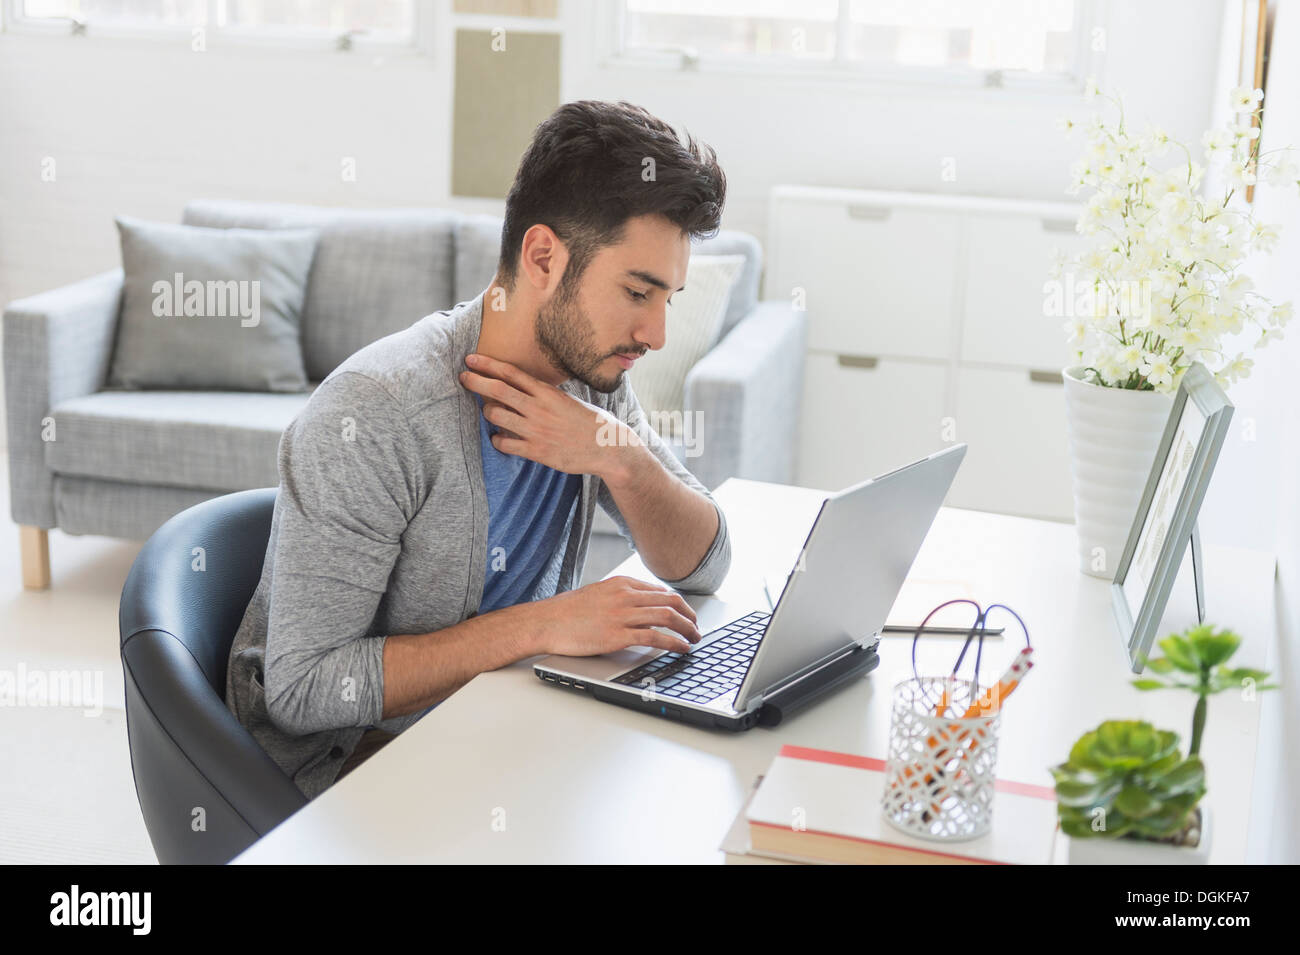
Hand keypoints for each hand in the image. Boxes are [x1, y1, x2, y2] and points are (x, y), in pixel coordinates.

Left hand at [458, 353, 640, 476]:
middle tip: (463, 377)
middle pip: (497, 390)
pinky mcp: (536, 451)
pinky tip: (499, 438)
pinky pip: (503, 443)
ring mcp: (536, 430)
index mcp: (547, 392)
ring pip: (495, 416)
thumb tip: (522, 385)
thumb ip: (543, 393)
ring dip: (486, 412)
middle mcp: (538, 408)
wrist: (607, 446)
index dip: (488, 364)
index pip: (511, 373)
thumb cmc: (588, 421)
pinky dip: (496, 439)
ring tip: (488, 412)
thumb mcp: (566, 399)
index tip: (471, 359)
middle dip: (475, 381)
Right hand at [530, 575, 702, 655]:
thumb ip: (620, 598)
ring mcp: (622, 615)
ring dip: (687, 629)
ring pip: (667, 617)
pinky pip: (655, 638)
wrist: (545, 622)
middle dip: (689, 615)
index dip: (678, 604)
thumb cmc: (566, 612)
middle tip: (696, 627)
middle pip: (670, 601)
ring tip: (695, 639)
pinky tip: (681, 648)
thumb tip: (639, 608)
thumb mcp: (597, 594)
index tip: (686, 614)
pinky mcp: (618, 635)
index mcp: (621, 584)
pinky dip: (674, 643)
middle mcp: (625, 596)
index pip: (660, 591)